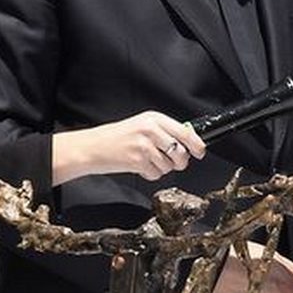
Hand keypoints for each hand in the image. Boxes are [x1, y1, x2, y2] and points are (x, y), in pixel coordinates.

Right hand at [51, 110, 205, 184]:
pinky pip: (156, 174)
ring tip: (146, 161)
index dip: (196, 145)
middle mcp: (151, 130)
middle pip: (181, 152)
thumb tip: (188, 141)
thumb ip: (164, 131)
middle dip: (179, 162)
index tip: (200, 152)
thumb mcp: (142, 126)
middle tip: (172, 162)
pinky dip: (150, 174)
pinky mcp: (138, 160)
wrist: (92, 147)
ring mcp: (144, 145)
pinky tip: (139, 166)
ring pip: (169, 166)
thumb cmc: (116, 138)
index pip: (185, 131)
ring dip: (161, 168)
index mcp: (154, 118)